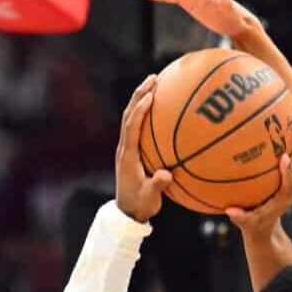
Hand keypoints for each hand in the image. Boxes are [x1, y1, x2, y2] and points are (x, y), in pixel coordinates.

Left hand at [114, 74, 174, 221]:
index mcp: (128, 156)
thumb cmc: (140, 205)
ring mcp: (126, 148)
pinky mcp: (131, 151)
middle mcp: (124, 148)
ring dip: (140, 99)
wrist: (126, 213)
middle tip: (153, 78)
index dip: (140, 110)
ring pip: (130, 118)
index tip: (151, 96)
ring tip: (154, 83)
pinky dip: (145, 112)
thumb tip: (166, 174)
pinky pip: (137, 126)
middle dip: (139, 94)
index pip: (132, 127)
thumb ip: (157, 186)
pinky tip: (159, 105)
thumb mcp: (150, 198)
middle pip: (128, 115)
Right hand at [225, 124, 291, 235]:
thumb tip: (229, 211)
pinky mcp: (290, 166)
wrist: (266, 224)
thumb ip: (240, 218)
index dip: (288, 170)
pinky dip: (290, 129)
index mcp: (285, 197)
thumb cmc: (254, 223)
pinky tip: (283, 109)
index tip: (284, 157)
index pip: (291, 182)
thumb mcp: (246, 224)